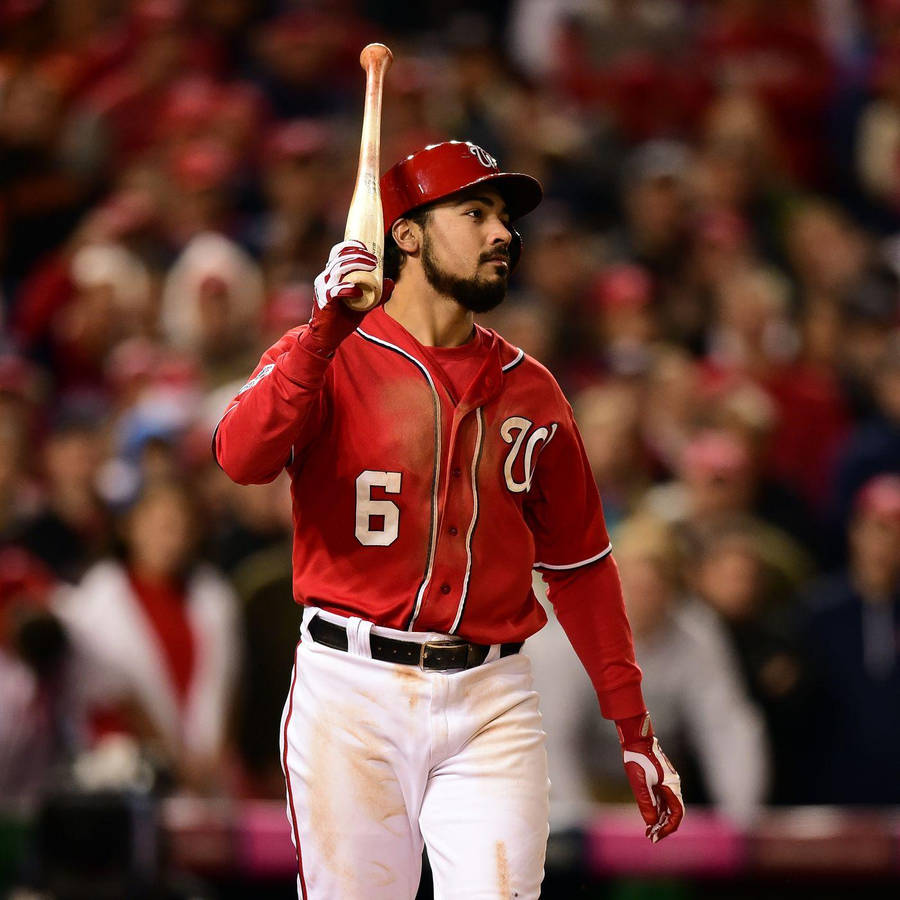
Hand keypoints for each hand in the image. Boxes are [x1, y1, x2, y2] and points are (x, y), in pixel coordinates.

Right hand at [306, 240, 393, 354]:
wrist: (328, 337)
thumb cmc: (342, 318)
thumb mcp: (364, 304)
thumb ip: (377, 294)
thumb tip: (390, 281)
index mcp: (332, 275)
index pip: (338, 252)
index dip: (351, 246)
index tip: (366, 248)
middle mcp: (325, 278)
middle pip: (340, 258)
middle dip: (359, 255)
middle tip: (374, 260)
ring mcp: (323, 288)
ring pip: (338, 269)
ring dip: (356, 265)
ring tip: (371, 267)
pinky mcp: (324, 301)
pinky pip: (335, 290)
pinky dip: (348, 289)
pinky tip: (358, 291)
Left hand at [616, 711, 683, 842]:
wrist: (636, 739)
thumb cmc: (637, 758)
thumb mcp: (639, 782)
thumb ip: (646, 803)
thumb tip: (652, 823)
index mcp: (672, 786)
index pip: (677, 813)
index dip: (668, 828)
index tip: (656, 836)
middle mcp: (673, 785)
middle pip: (674, 812)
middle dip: (664, 826)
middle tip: (651, 837)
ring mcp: (668, 782)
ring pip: (668, 806)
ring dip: (661, 820)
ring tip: (649, 831)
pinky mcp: (661, 779)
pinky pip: (663, 799)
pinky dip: (658, 810)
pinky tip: (650, 817)